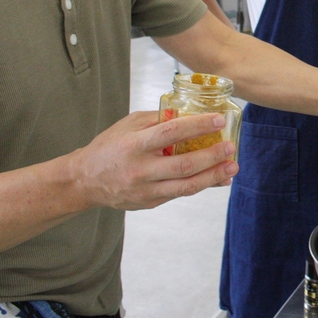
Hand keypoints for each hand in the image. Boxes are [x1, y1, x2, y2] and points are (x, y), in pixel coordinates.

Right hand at [70, 111, 238, 210]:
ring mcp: (145, 190)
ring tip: (232, 167)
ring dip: (213, 176)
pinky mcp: (150, 202)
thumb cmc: (110, 147)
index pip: (171, 133)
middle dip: (212, 156)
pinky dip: (202, 185)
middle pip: (183, 164)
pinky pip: (181, 193)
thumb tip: (192, 114)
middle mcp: (140, 169)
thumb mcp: (128, 125)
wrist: (84, 181)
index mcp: (134, 145)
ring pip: (186, 186)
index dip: (197, 126)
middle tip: (231, 147)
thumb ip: (158, 120)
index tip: (219, 120)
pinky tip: (219, 178)